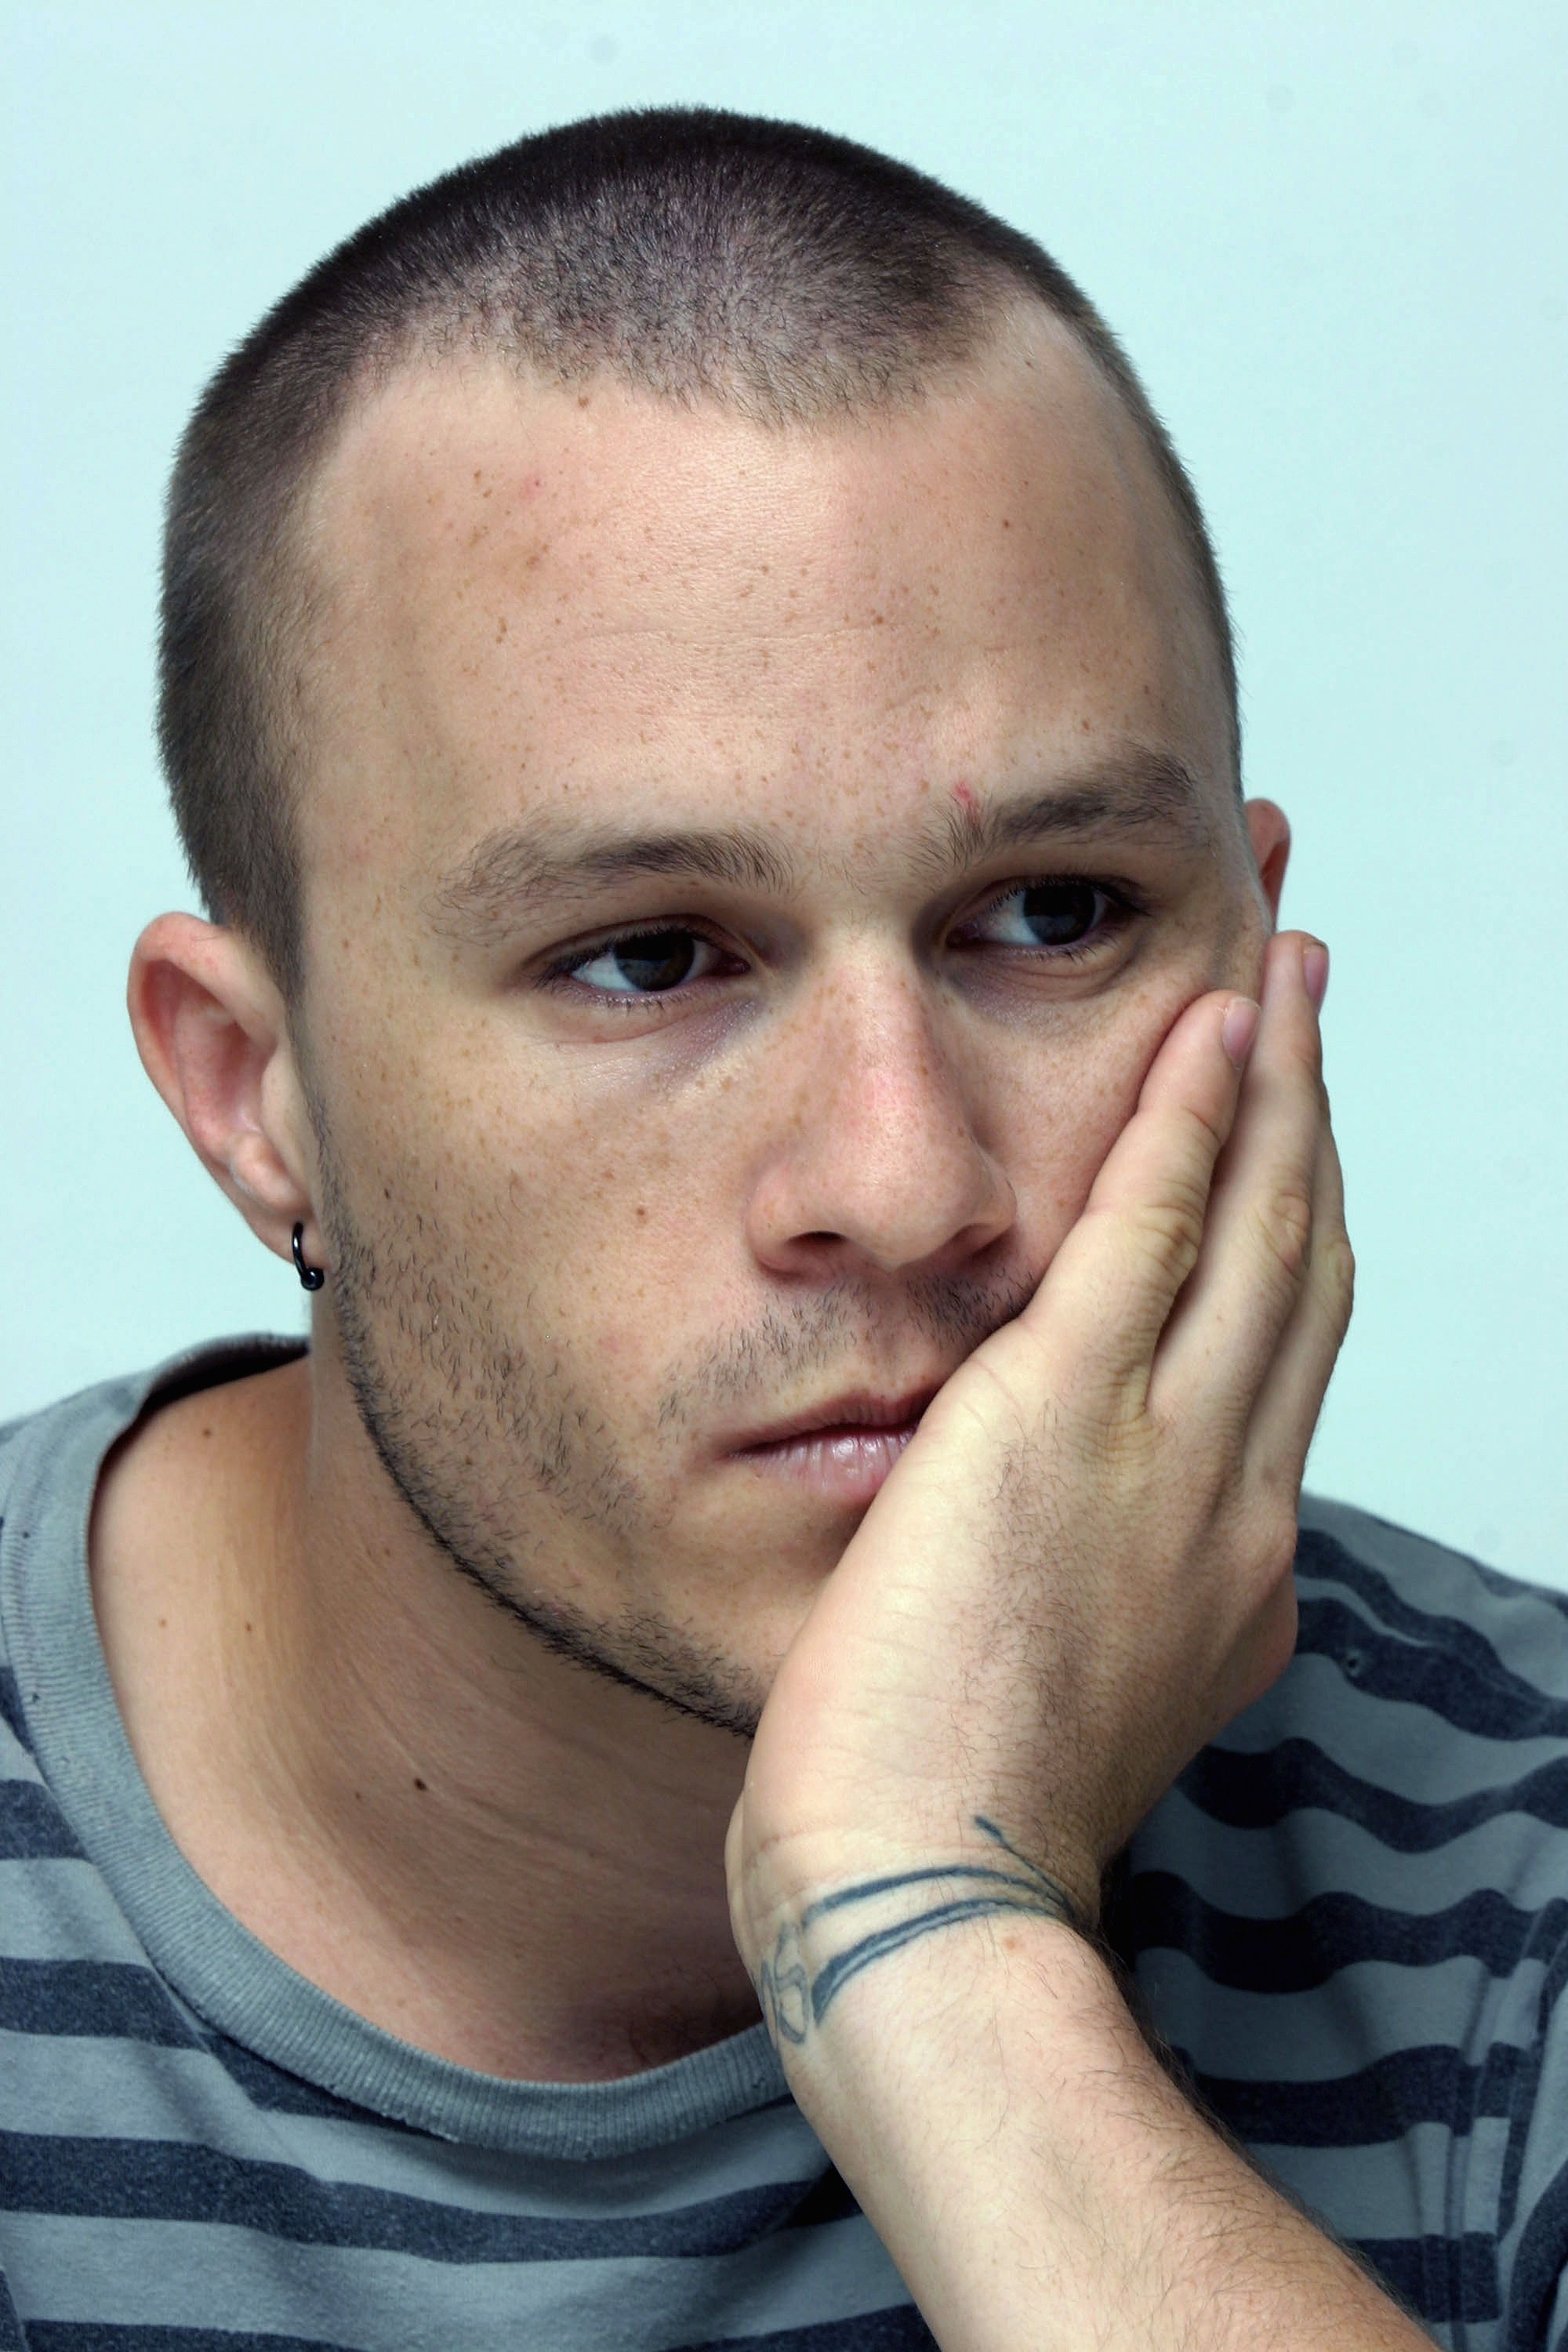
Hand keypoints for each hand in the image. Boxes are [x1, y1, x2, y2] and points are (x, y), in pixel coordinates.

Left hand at [729, 932, 1351, 2026]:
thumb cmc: (952, 1818)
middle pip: (1304, 1258)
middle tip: (1317, 984)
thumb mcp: (1071, 1696)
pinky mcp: (1061, 1420)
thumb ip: (1097, 1602)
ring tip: (1286, 958)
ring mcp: (1163, 1453)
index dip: (1303, 1220)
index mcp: (1227, 1566)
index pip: (1285, 1354)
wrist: (919, 1900)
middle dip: (1316, 1109)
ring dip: (1277, 1075)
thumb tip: (1072, 1555)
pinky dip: (1195, 1117)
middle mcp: (1230, 1496)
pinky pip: (1155, 1232)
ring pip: (1260, 1222)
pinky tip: (1214, 1020)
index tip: (1298, 1133)